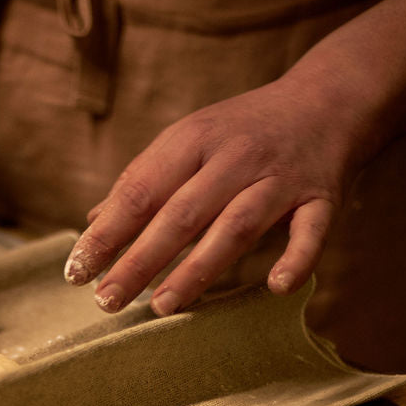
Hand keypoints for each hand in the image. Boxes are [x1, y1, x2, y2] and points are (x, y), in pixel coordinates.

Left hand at [64, 72, 366, 314]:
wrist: (328, 98)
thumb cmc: (244, 130)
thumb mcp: (190, 140)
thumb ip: (145, 180)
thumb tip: (95, 223)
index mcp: (193, 139)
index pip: (141, 190)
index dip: (107, 233)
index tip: (76, 273)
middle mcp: (234, 156)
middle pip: (181, 213)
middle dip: (140, 259)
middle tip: (106, 300)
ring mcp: (280, 176)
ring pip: (236, 225)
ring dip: (198, 268)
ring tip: (162, 307)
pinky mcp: (321, 195)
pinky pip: (311, 229)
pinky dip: (297, 257)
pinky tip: (275, 287)